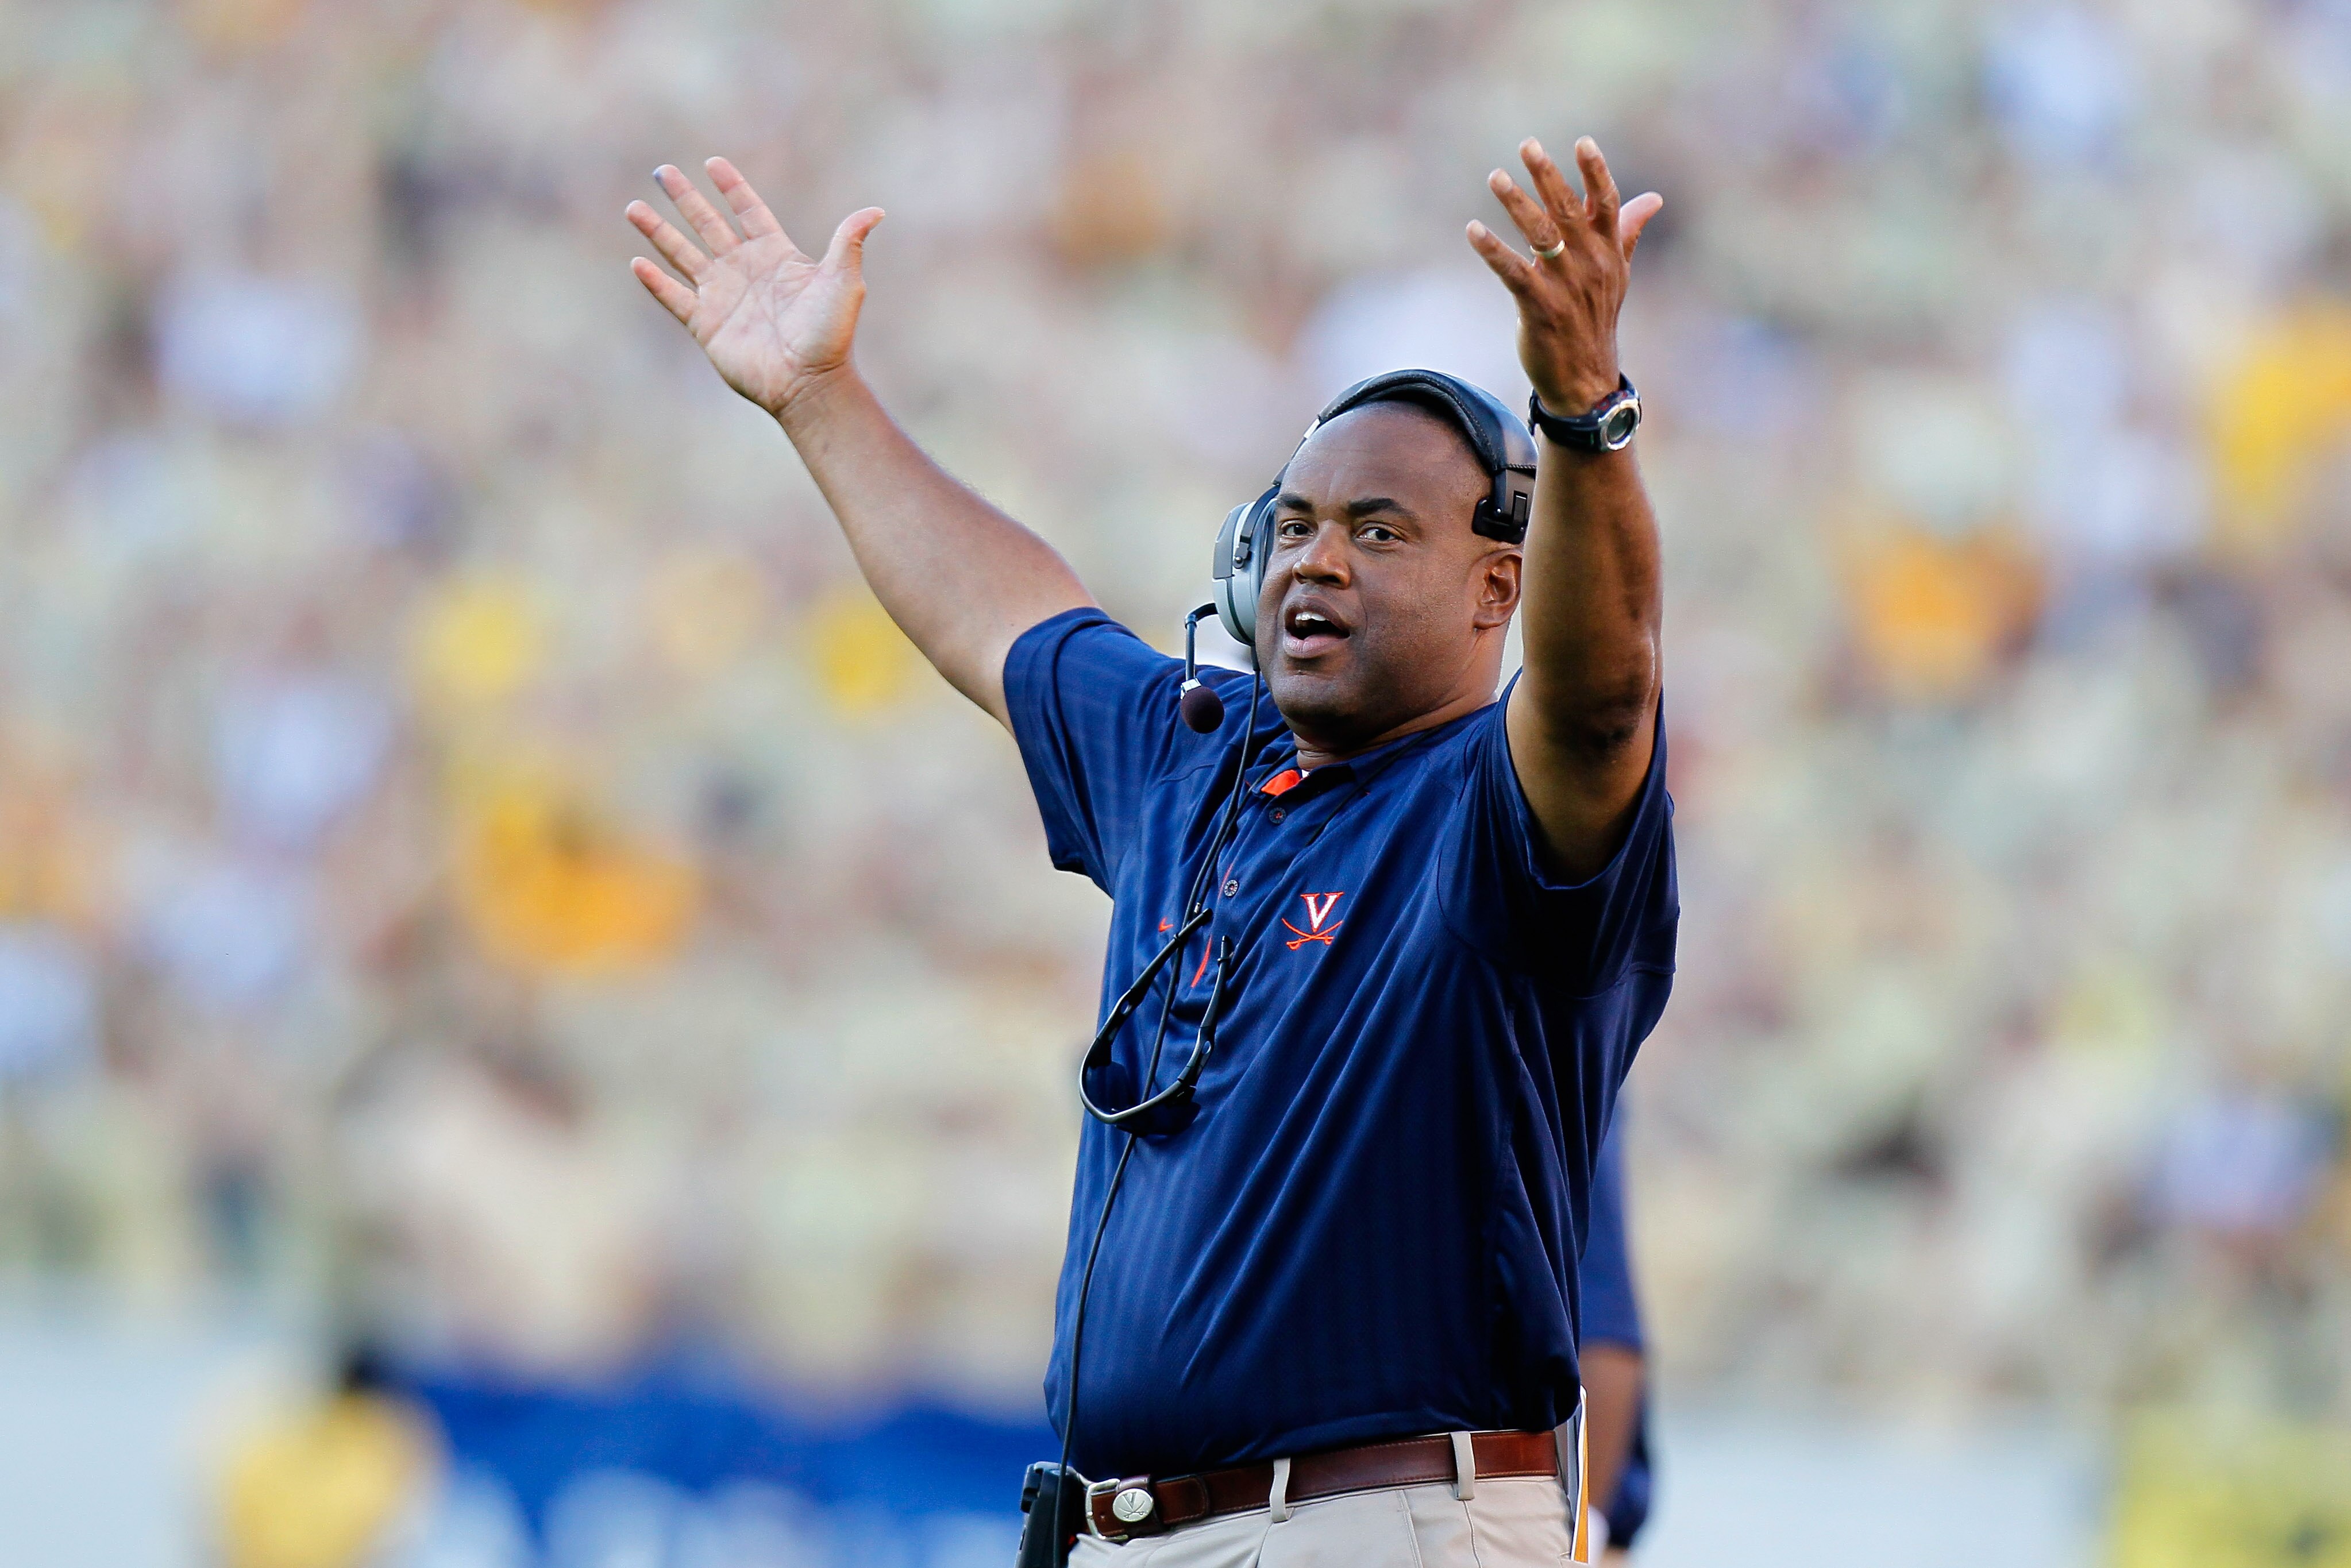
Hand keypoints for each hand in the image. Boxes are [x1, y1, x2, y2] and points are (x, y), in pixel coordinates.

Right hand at [626, 159, 884, 419]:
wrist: (809, 382)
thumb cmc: (829, 333)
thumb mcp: (843, 280)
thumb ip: (848, 240)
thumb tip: (877, 210)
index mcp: (775, 255)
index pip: (749, 212)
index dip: (731, 187)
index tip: (712, 163)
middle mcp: (745, 271)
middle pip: (708, 225)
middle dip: (685, 198)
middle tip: (662, 171)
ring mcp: (723, 297)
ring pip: (683, 255)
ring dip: (658, 231)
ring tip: (634, 206)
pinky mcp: (706, 324)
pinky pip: (674, 297)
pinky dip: (655, 282)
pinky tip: (637, 262)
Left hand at [1466, 137, 1661, 416]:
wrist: (1586, 379)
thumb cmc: (1596, 320)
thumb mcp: (1617, 275)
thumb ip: (1627, 231)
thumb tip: (1653, 198)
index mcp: (1609, 253)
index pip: (1606, 204)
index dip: (1595, 172)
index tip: (1582, 142)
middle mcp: (1590, 265)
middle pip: (1570, 211)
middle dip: (1548, 176)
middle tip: (1527, 145)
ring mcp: (1565, 287)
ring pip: (1540, 236)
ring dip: (1516, 203)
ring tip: (1495, 177)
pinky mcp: (1539, 308)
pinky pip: (1513, 273)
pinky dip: (1492, 251)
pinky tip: (1473, 230)